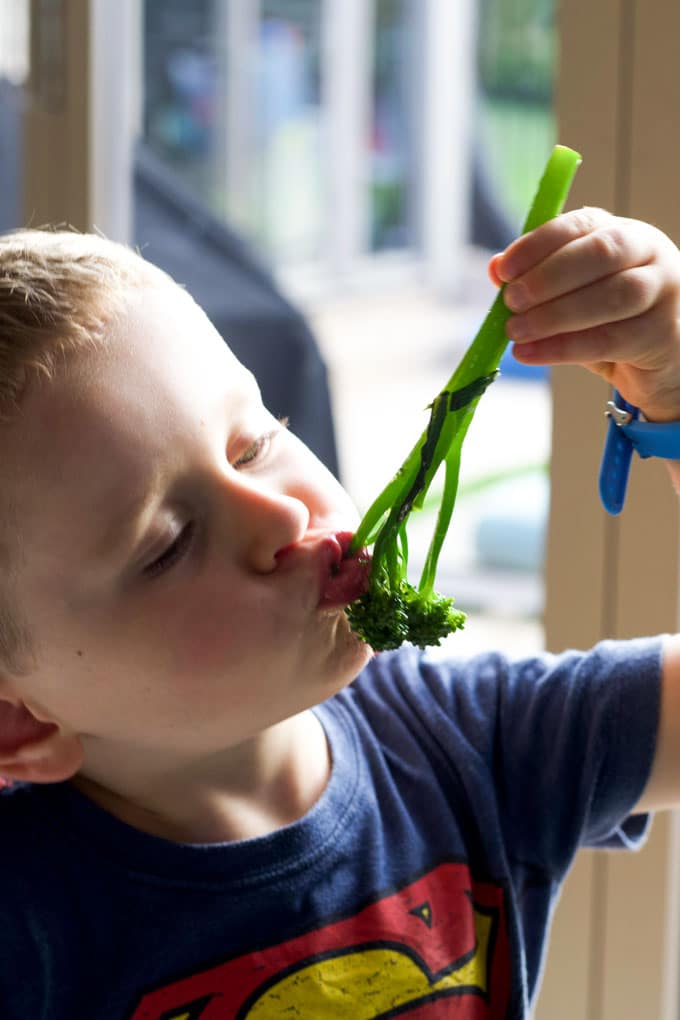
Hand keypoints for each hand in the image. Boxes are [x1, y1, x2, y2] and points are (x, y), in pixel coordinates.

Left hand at [489, 207, 679, 421]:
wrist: (659, 361)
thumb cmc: (611, 320)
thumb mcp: (573, 294)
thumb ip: (537, 278)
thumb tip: (495, 268)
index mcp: (621, 232)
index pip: (580, 224)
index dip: (538, 244)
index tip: (504, 270)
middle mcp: (648, 253)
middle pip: (601, 253)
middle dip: (548, 277)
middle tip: (512, 302)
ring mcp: (662, 292)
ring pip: (610, 296)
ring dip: (554, 315)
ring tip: (516, 331)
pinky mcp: (662, 333)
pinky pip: (608, 340)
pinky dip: (562, 348)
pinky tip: (531, 353)